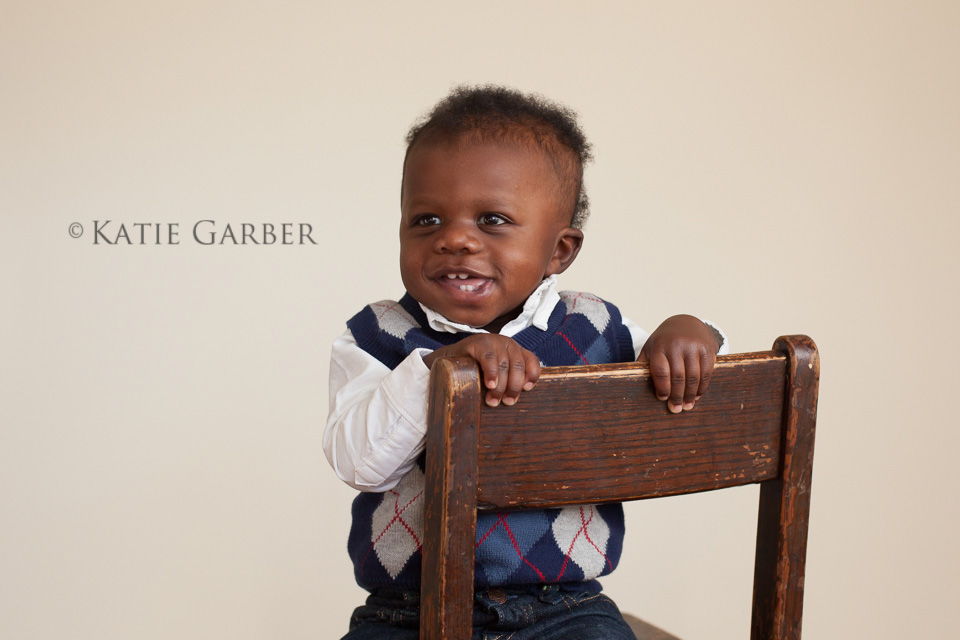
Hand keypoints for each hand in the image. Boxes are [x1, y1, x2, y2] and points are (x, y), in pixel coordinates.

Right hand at [422, 334, 540, 406]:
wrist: (451, 360)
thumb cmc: (477, 371)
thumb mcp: (497, 375)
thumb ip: (508, 382)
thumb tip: (515, 400)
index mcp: (516, 351)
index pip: (532, 360)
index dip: (532, 375)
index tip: (526, 389)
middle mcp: (507, 344)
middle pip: (518, 366)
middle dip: (514, 387)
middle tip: (507, 402)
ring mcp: (493, 341)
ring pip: (504, 365)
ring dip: (501, 386)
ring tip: (493, 400)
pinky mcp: (479, 343)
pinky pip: (489, 359)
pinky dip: (491, 373)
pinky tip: (490, 385)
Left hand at [637, 314, 720, 413]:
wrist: (686, 321)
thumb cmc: (665, 340)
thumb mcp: (651, 347)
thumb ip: (643, 364)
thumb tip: (630, 384)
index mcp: (660, 346)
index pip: (661, 371)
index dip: (662, 387)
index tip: (662, 398)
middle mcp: (677, 345)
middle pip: (678, 376)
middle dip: (677, 396)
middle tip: (676, 409)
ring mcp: (694, 346)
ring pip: (693, 376)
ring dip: (691, 394)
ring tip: (688, 405)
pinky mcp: (708, 348)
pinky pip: (706, 372)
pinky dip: (702, 386)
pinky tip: (697, 395)